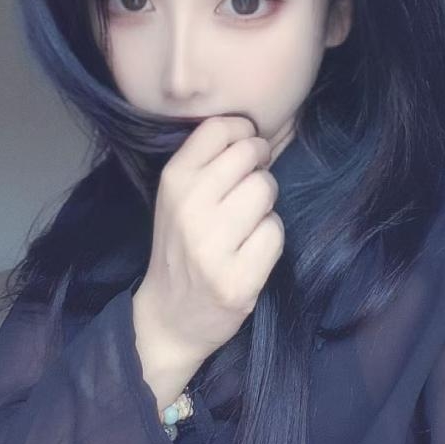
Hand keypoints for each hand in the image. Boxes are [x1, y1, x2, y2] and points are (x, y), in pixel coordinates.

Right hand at [133, 115, 283, 368]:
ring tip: (246, 223)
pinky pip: (275, 230)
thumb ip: (212, 160)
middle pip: (249, 153)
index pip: (218, 128)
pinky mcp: (238, 279)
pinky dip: (270, 237)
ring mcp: (212, 246)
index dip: (243, 132)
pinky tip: (251, 251)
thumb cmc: (181, 244)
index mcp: (173, 181)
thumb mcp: (180, 196)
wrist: (170, 316)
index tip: (244, 150)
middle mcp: (189, 208)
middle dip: (259, 166)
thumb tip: (268, 127)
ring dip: (265, 204)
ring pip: (266, 189)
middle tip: (248, 190)